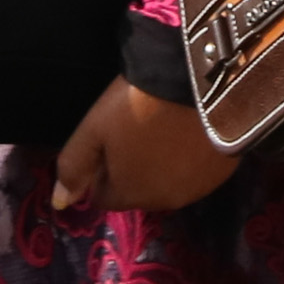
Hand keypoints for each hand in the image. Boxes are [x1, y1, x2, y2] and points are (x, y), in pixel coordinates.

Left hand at [49, 77, 238, 213]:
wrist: (204, 81)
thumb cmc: (141, 103)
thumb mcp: (95, 127)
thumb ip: (73, 166)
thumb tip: (59, 202)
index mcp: (128, 194)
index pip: (103, 194)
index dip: (102, 167)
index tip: (111, 137)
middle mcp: (163, 202)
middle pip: (137, 190)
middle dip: (133, 167)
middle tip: (140, 127)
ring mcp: (197, 189)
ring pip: (168, 181)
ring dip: (163, 163)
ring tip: (166, 125)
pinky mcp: (223, 172)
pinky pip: (197, 169)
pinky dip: (191, 156)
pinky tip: (190, 128)